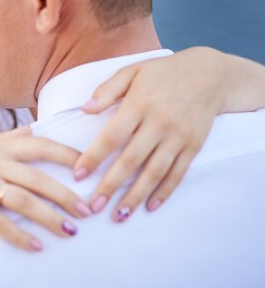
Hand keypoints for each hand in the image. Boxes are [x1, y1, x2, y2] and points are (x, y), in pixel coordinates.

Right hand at [0, 129, 88, 250]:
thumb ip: (4, 139)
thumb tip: (31, 130)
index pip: (40, 145)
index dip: (68, 155)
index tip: (90, 167)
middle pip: (38, 178)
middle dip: (67, 195)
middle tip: (88, 210)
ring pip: (24, 200)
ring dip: (50, 218)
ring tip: (70, 232)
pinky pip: (0, 223)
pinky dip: (20, 236)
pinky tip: (36, 247)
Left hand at [73, 47, 229, 220]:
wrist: (209, 74)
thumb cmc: (162, 73)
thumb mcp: (132, 72)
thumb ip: (106, 90)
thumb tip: (83, 108)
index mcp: (138, 104)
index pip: (112, 136)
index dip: (94, 157)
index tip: (78, 175)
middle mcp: (159, 123)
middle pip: (131, 160)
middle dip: (110, 185)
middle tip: (93, 206)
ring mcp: (178, 136)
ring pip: (154, 172)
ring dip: (135, 196)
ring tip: (119, 215)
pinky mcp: (193, 146)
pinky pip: (177, 173)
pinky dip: (164, 191)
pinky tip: (150, 206)